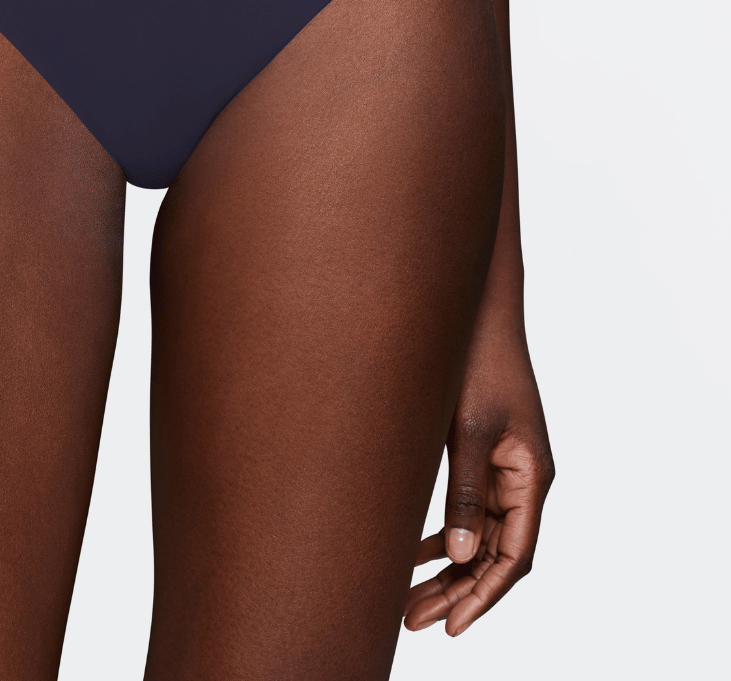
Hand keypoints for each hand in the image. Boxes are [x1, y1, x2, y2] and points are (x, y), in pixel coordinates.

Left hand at [405, 327, 552, 635]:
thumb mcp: (470, 428)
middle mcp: (523, 478)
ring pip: (478, 535)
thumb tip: (458, 553)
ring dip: (447, 568)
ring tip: (407, 600)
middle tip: (413, 620)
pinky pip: (467, 509)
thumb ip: (465, 490)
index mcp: (531, 476)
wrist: (475, 311)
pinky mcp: (481, 452)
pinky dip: (443, 534)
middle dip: (457, 592)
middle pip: (494, 553)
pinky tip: (412, 551)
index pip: (514, 556)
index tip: (451, 627)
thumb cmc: (477, 361)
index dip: (484, 595)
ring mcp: (503, 466)